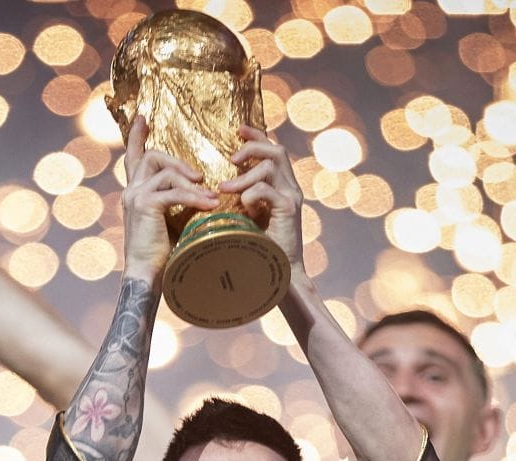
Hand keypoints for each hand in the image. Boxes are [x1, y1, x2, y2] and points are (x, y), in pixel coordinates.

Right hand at [120, 116, 216, 283]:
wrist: (148, 275)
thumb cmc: (162, 254)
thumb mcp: (170, 220)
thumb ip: (177, 201)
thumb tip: (201, 189)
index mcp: (135, 192)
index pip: (133, 157)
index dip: (136, 136)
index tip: (142, 116)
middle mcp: (131, 190)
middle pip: (152, 156)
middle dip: (177, 161)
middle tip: (198, 176)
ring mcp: (136, 196)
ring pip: (164, 170)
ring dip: (189, 180)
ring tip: (208, 193)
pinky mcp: (146, 205)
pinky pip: (174, 192)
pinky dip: (194, 197)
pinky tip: (209, 205)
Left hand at [221, 126, 303, 268]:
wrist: (280, 275)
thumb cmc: (261, 249)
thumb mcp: (250, 218)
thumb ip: (244, 199)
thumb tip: (223, 185)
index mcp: (284, 187)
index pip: (274, 151)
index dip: (257, 137)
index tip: (239, 130)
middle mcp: (292, 188)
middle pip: (276, 150)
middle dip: (252, 147)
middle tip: (232, 158)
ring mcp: (292, 198)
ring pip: (270, 166)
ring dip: (244, 175)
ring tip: (226, 188)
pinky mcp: (288, 210)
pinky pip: (265, 189)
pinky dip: (249, 195)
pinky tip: (243, 210)